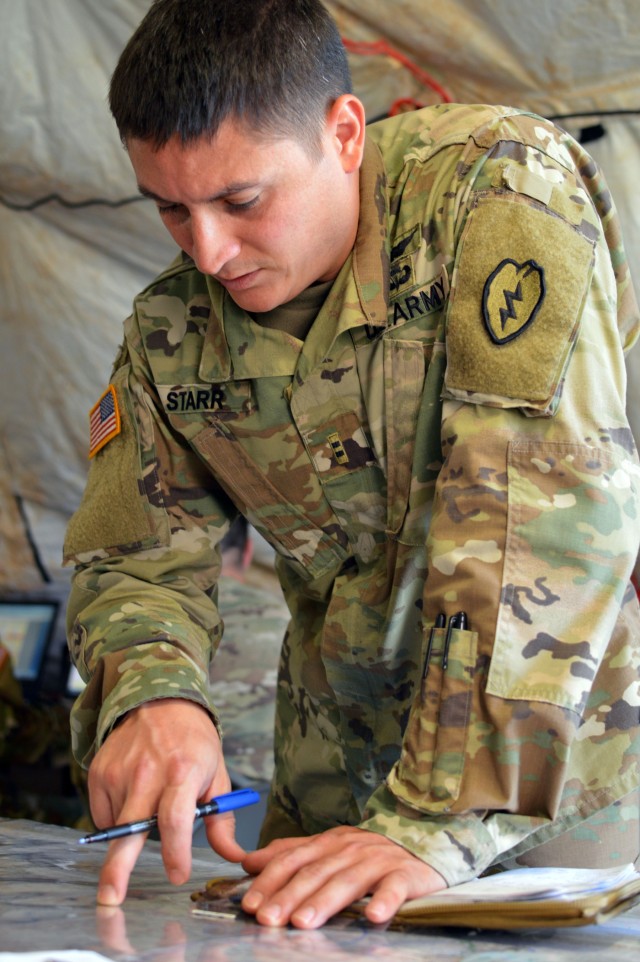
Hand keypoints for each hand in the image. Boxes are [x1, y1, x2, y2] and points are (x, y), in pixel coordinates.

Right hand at [88, 698, 244, 904]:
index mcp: (184, 771)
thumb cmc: (194, 742)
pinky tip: (134, 796)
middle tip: (111, 898)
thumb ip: (221, 820)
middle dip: (118, 868)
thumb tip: (234, 858)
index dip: (176, 852)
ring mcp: (119, 771)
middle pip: (131, 829)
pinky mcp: (99, 772)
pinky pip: (104, 814)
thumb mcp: (218, 774)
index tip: (178, 874)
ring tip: (150, 803)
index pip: (176, 818)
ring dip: (132, 832)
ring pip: (118, 826)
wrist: (159, 701)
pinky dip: (118, 818)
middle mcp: (147, 771)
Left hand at [240, 825, 445, 927]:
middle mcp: (349, 849)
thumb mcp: (328, 847)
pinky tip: (373, 916)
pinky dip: (384, 900)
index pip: (292, 860)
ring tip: (303, 922)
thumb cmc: (370, 851)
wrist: (423, 836)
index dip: (270, 881)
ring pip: (347, 881)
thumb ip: (291, 853)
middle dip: (289, 896)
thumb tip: (250, 861)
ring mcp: (377, 861)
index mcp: (328, 843)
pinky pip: (395, 888)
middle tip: (268, 919)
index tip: (250, 904)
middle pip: (315, 873)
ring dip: (324, 902)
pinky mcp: (406, 874)